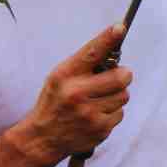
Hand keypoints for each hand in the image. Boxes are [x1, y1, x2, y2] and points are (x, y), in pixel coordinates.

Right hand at [17, 23, 132, 162]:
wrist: (43, 138)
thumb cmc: (55, 101)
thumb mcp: (60, 77)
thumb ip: (85, 63)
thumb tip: (114, 47)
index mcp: (66, 76)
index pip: (91, 53)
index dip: (108, 39)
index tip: (120, 28)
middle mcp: (76, 94)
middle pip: (121, 77)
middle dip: (123, 75)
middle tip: (116, 76)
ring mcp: (88, 114)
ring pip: (123, 95)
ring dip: (116, 95)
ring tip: (99, 99)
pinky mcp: (99, 129)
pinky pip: (120, 113)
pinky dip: (112, 112)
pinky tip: (96, 114)